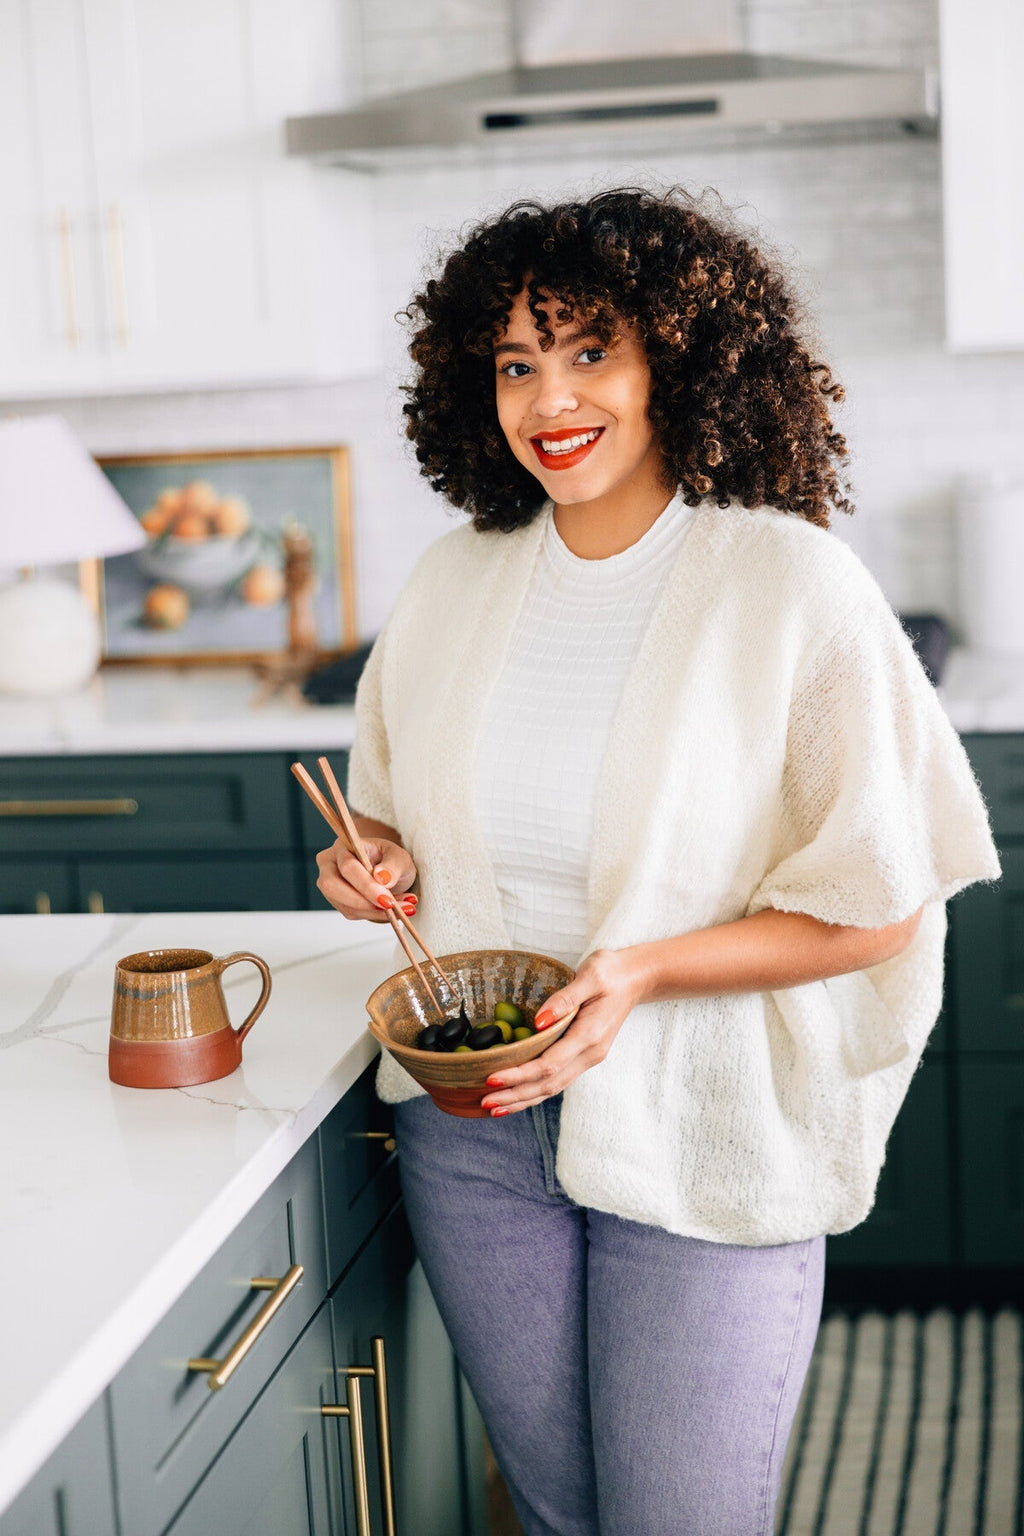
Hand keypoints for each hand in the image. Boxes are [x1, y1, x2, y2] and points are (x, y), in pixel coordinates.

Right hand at [315, 837, 417, 922]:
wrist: (388, 872)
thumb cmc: (390, 860)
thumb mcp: (399, 857)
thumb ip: (393, 865)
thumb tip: (382, 878)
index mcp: (343, 846)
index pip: (347, 866)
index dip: (366, 885)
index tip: (387, 900)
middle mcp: (330, 864)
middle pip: (333, 886)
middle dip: (364, 902)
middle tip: (391, 907)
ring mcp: (330, 885)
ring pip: (344, 904)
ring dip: (374, 911)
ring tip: (401, 908)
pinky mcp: (338, 902)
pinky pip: (352, 913)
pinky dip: (375, 914)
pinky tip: (392, 911)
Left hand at [479, 948, 643, 1115]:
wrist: (636, 978)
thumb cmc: (612, 972)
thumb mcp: (591, 975)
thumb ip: (565, 998)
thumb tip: (539, 1022)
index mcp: (589, 1036)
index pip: (549, 1064)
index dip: (520, 1075)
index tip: (491, 1078)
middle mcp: (590, 1054)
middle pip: (548, 1085)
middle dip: (515, 1095)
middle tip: (484, 1102)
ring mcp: (588, 1058)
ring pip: (552, 1088)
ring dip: (522, 1100)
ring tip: (493, 1108)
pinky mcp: (584, 1056)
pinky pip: (556, 1080)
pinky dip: (534, 1091)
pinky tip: (516, 1096)